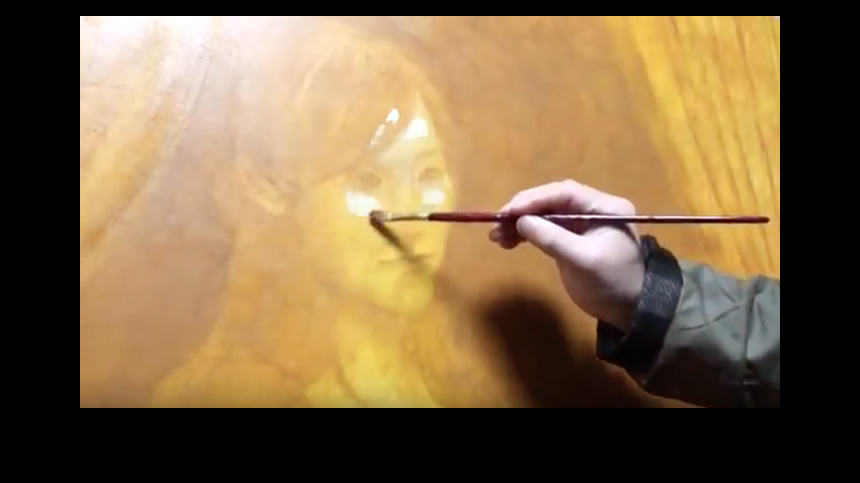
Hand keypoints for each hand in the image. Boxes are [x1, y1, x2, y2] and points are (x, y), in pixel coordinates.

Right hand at [489, 180, 644, 329]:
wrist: (629, 311)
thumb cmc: (611, 282)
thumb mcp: (582, 260)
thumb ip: (552, 238)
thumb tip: (520, 221)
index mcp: (605, 207)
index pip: (565, 192)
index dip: (535, 198)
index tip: (509, 211)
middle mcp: (593, 209)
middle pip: (552, 201)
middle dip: (523, 210)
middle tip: (497, 223)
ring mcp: (582, 224)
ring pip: (545, 215)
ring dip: (520, 223)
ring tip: (496, 236)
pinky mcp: (571, 239)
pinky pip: (545, 229)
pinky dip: (526, 234)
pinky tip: (507, 241)